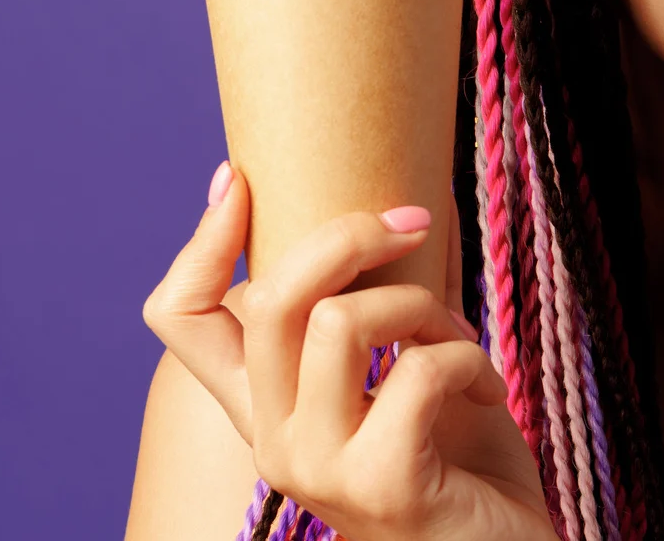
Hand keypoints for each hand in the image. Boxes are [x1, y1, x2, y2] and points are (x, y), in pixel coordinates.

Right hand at [142, 161, 557, 540]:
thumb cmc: (462, 463)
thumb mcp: (405, 367)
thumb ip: (383, 301)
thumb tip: (394, 195)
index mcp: (265, 409)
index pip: (177, 319)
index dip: (198, 241)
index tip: (239, 178)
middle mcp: (273, 443)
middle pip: (266, 298)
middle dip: (349, 235)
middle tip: (415, 223)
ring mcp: (319, 470)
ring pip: (340, 322)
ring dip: (422, 304)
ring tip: (459, 335)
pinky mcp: (381, 485)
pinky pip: (420, 369)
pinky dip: (470, 358)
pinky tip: (486, 390)